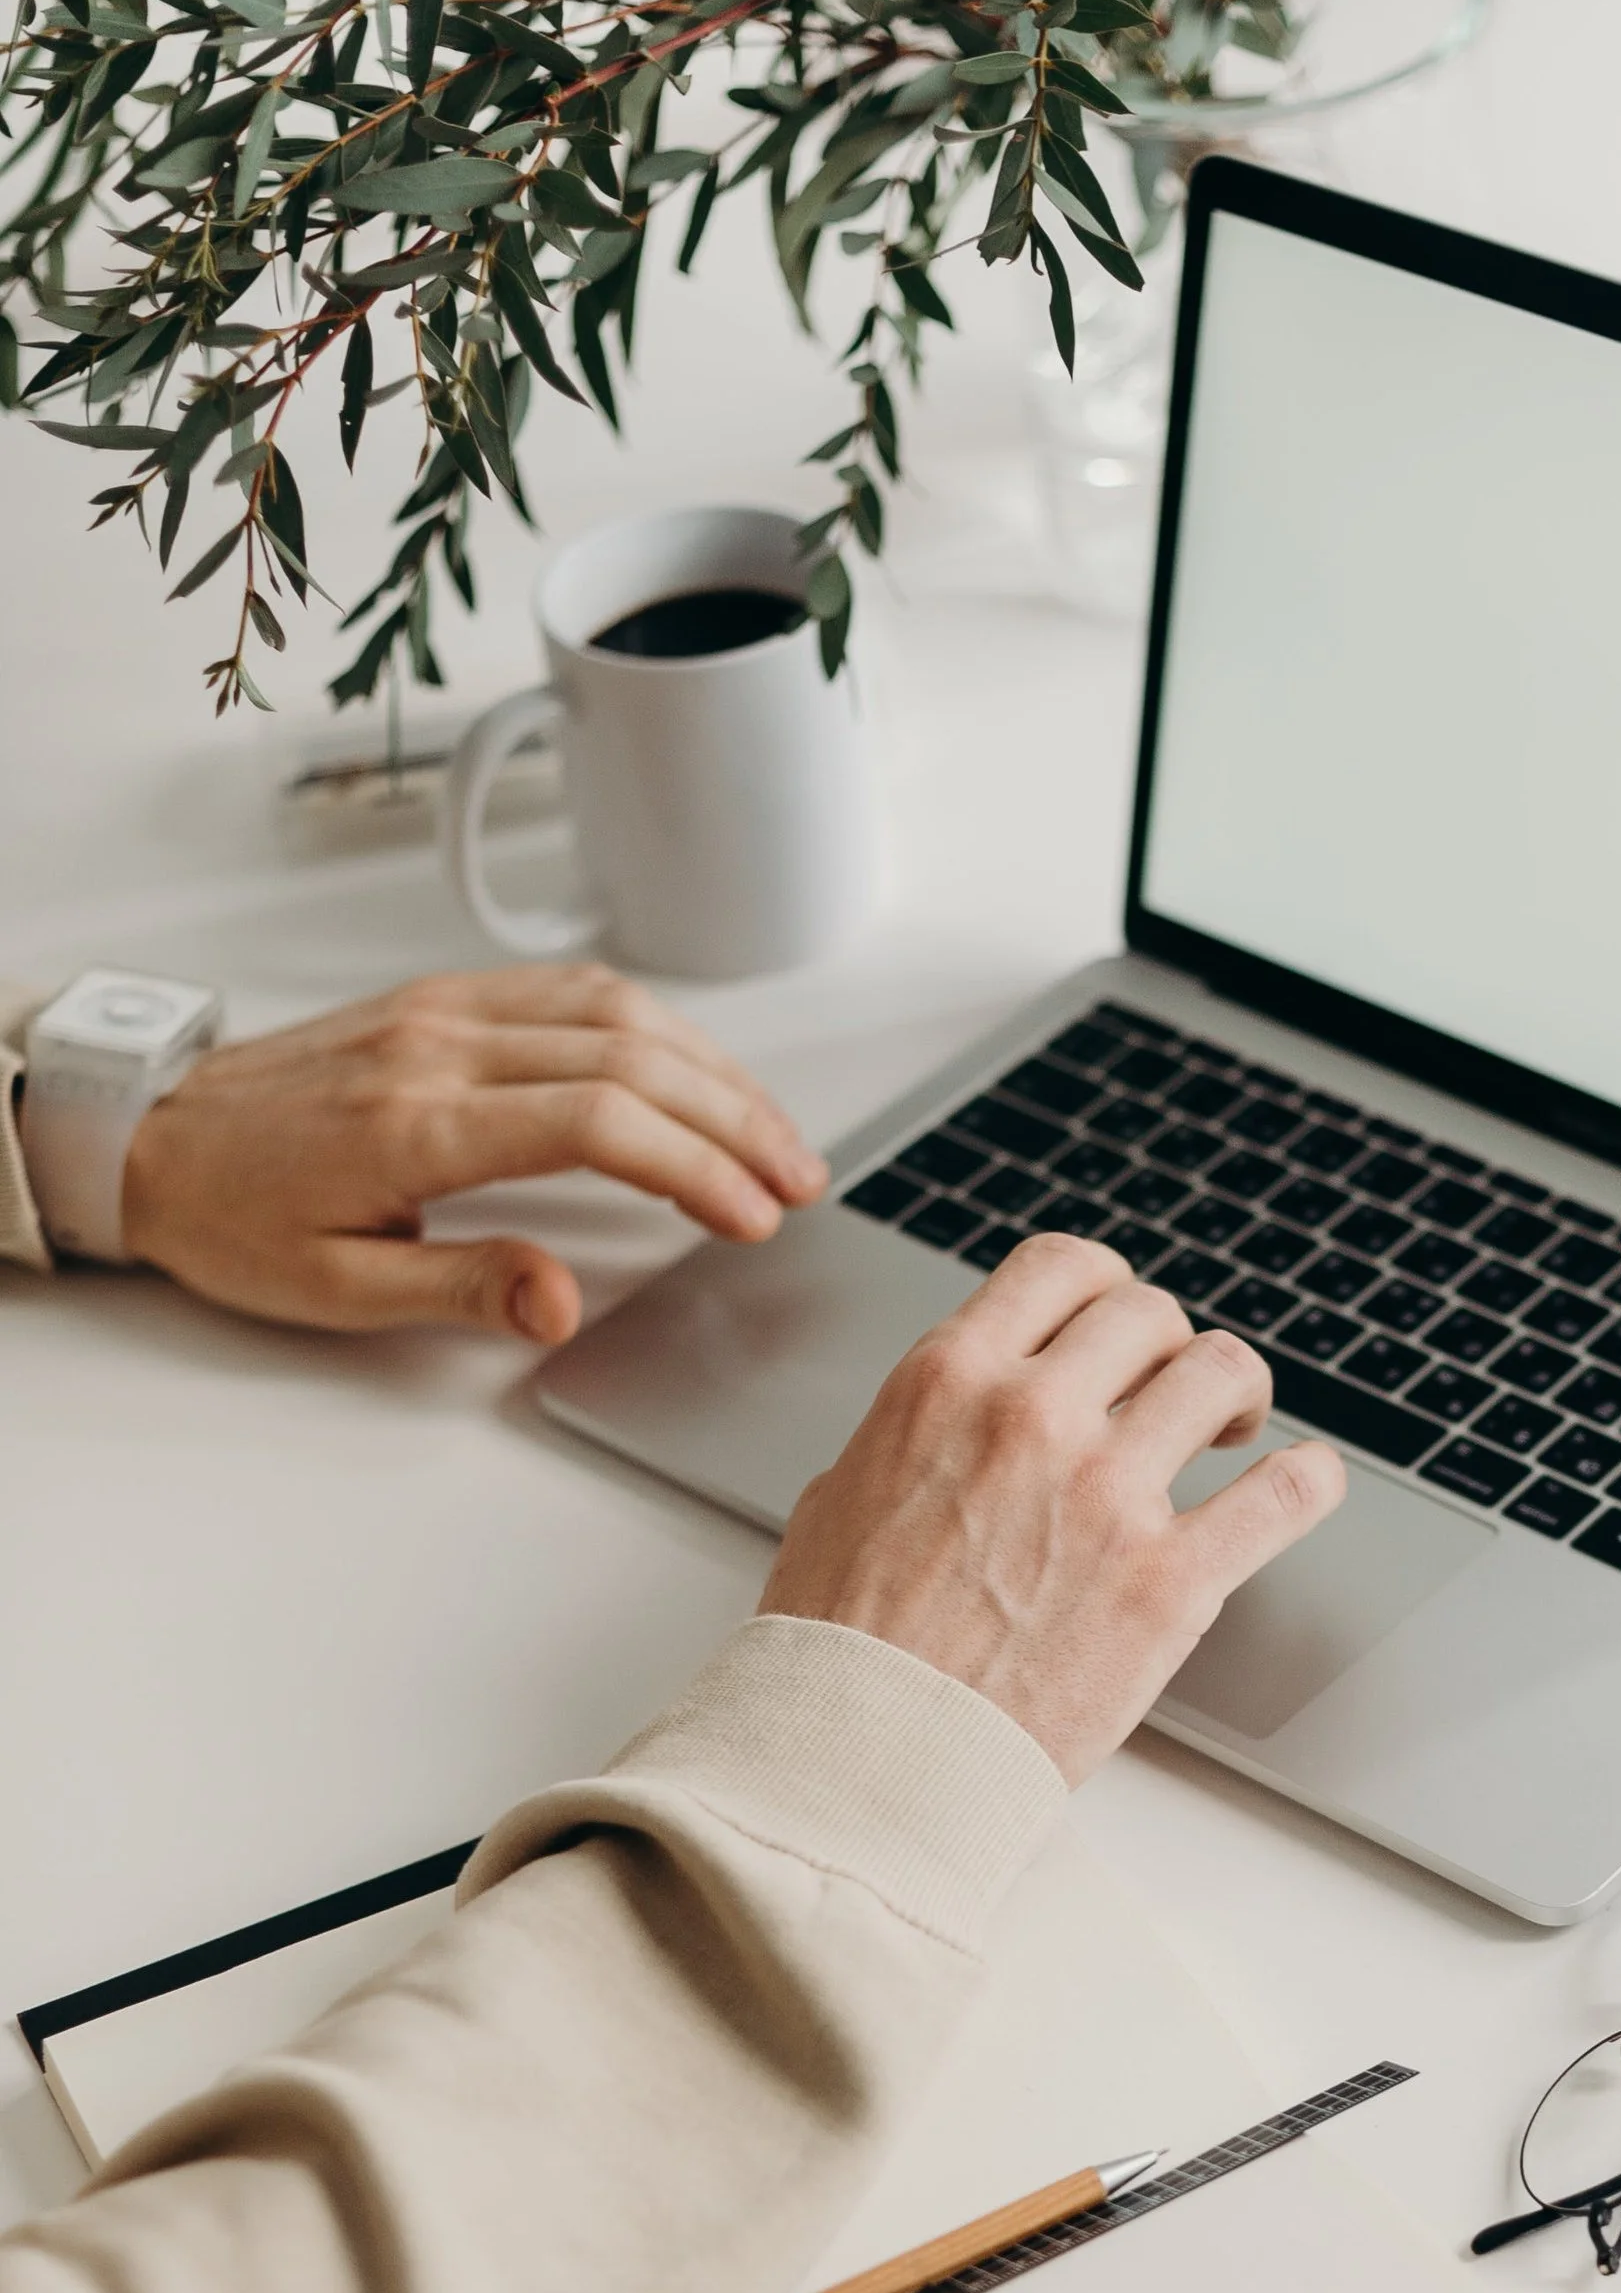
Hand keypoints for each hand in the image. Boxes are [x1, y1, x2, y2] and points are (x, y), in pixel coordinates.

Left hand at [118, 960, 827, 1342]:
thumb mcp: (334, 1289)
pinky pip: (573, 990)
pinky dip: (656, 1027)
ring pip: (616, 1009)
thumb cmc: (234, 1218)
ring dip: (711, 1067)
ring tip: (771, 1132)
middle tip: (799, 1181)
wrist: (149, 1137)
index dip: (695, 1167)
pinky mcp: (443, 999)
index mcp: (417, 1123)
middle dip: (735, 1119)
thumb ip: (460, 1289)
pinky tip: (695, 1070)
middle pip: (632, 1056)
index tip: (752, 1216)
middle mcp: (440, 1047)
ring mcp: (444, 1010)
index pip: (598, 1122)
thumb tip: (563, 1302)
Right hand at [760, 1234, 1346, 1780]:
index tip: (1119, 1327)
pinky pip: (1285, 1493)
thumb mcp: (844, 1493)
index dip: (1106, 1290)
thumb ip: (921, 1432)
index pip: (1062, 1267)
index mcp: (948, 1383)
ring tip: (1231, 1433)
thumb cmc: (838, 1647)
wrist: (860, 1759)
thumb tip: (959, 1421)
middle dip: (1167, 1350)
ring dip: (1236, 1395)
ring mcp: (1108, 1496)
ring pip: (1222, 1373)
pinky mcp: (1169, 1584)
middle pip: (1151, 1315)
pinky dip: (1309, 1479)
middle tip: (1171, 1395)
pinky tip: (1304, 1482)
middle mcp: (1033, 1418)